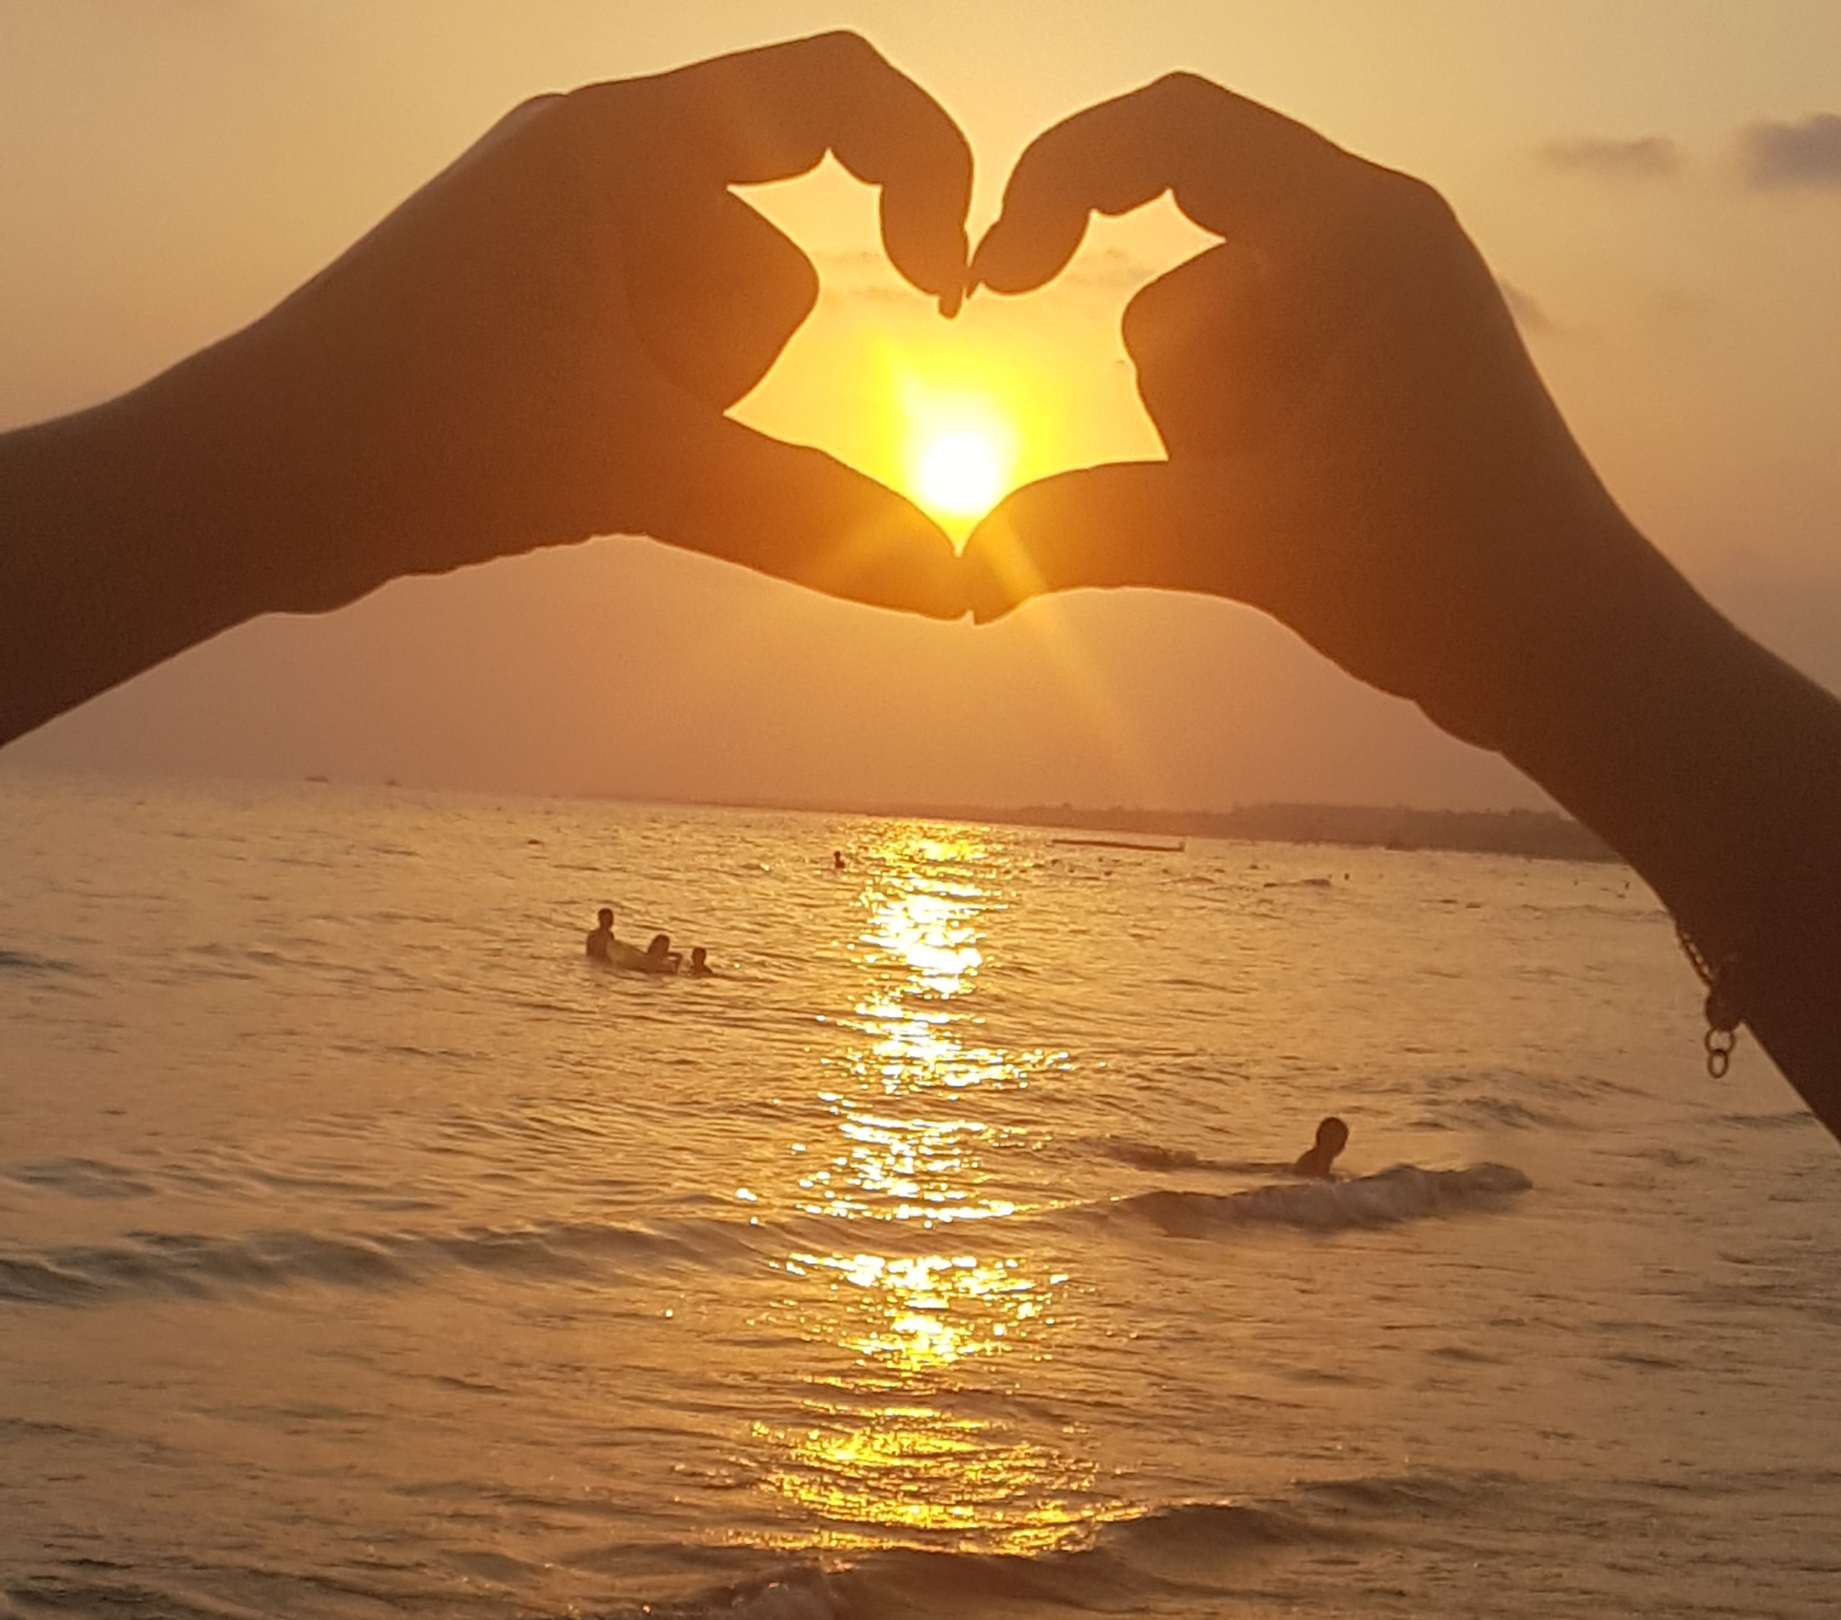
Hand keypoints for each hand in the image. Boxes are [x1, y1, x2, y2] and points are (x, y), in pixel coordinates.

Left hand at [198, 32, 971, 618]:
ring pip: (723, 333)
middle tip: (605, 411)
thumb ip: (808, 520)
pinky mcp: (548, 306)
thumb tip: (957, 587)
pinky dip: (650, 419)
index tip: (947, 288)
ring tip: (564, 437)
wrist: (249, 486)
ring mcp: (569, 237)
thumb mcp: (635, 468)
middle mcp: (596, 162)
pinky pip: (670, 358)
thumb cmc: (414, 435)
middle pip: (777, 262)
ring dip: (682, 409)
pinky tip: (559, 450)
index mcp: (620, 140)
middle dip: (725, 368)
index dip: (928, 168)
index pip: (833, 89)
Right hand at [961, 74, 1672, 746]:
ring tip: (1290, 504)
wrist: (1566, 651)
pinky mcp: (1359, 366)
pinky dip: (1223, 439)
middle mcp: (1369, 239)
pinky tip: (1294, 507)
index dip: (1061, 180)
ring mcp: (1367, 303)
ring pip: (1197, 327)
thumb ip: (1092, 528)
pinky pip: (1235, 372)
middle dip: (1173, 373)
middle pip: (1178, 249)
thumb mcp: (1250, 540)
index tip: (996, 276)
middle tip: (1226, 469)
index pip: (1175, 130)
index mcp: (1359, 231)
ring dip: (1198, 422)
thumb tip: (964, 565)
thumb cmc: (1450, 577)